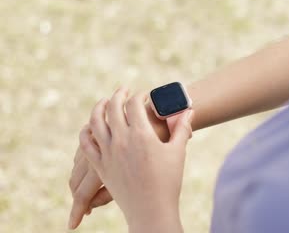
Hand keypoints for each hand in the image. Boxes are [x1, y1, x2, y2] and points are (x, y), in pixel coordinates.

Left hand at [80, 88, 192, 231]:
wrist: (152, 210)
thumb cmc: (168, 181)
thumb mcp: (178, 152)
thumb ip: (182, 128)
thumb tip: (190, 111)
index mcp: (142, 135)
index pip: (134, 104)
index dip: (139, 95)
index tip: (144, 94)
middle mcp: (121, 141)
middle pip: (112, 107)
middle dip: (118, 94)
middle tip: (123, 89)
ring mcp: (107, 153)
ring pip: (94, 121)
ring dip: (98, 107)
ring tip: (103, 101)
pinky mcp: (100, 166)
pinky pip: (85, 143)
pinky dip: (86, 130)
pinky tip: (90, 126)